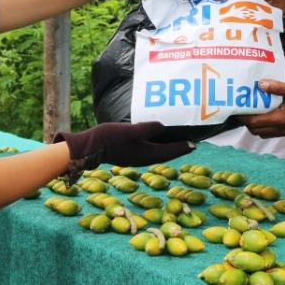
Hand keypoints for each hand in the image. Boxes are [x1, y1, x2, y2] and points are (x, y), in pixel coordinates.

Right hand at [57, 121, 193, 171]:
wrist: (90, 147)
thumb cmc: (110, 138)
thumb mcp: (131, 131)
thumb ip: (148, 129)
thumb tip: (163, 126)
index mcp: (146, 154)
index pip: (169, 151)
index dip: (182, 147)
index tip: (194, 145)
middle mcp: (143, 159)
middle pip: (165, 154)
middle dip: (177, 149)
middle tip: (188, 144)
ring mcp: (136, 158)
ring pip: (157, 153)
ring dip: (167, 148)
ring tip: (175, 142)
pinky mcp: (129, 154)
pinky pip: (148, 151)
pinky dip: (156, 146)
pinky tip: (154, 140)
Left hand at [233, 79, 284, 136]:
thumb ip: (277, 87)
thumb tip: (261, 84)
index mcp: (281, 119)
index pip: (255, 123)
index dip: (243, 118)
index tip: (235, 110)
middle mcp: (283, 128)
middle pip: (257, 130)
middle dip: (247, 122)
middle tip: (241, 109)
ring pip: (264, 133)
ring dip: (256, 125)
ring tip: (251, 111)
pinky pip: (272, 131)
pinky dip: (265, 125)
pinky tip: (265, 113)